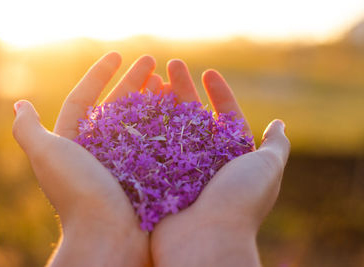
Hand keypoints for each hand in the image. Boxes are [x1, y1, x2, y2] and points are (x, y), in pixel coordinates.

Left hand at [12, 52, 154, 266]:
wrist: (109, 236)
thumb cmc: (78, 192)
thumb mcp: (47, 155)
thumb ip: (29, 130)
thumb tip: (20, 105)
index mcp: (75, 143)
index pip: (84, 101)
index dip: (99, 76)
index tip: (117, 55)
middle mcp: (100, 151)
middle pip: (116, 107)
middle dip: (133, 81)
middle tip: (152, 61)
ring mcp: (126, 161)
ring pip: (140, 121)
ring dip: (152, 98)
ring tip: (168, 79)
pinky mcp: (147, 171)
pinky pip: (157, 140)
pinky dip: (165, 122)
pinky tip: (178, 107)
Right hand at [150, 60, 290, 266]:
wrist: (205, 243)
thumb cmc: (239, 202)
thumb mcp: (267, 169)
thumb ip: (275, 146)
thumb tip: (279, 124)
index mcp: (231, 157)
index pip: (226, 117)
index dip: (220, 94)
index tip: (208, 72)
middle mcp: (204, 162)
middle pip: (193, 117)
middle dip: (184, 90)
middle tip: (172, 64)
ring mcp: (179, 169)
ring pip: (169, 127)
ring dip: (162, 102)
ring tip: (150, 78)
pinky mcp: (158, 178)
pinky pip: (150, 146)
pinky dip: (144, 125)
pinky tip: (136, 104)